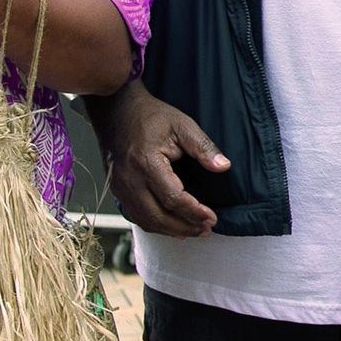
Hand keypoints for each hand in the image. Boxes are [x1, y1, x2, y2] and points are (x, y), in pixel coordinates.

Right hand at [104, 80, 225, 237]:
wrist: (117, 110)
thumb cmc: (150, 116)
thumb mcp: (182, 125)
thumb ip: (203, 147)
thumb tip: (223, 166)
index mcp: (146, 162)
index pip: (173, 198)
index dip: (194, 212)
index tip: (212, 217)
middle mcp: (130, 179)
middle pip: (158, 216)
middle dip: (185, 227)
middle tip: (206, 229)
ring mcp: (120, 186)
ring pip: (145, 220)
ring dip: (170, 230)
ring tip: (193, 231)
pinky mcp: (117, 189)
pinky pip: (135, 215)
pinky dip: (155, 225)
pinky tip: (171, 225)